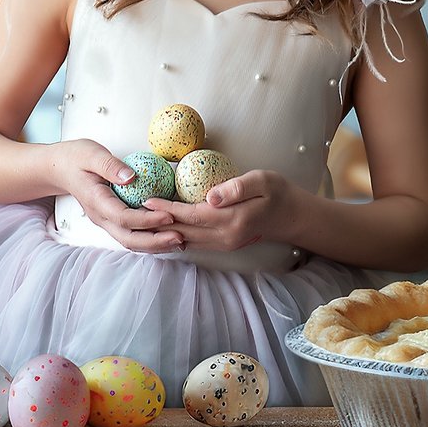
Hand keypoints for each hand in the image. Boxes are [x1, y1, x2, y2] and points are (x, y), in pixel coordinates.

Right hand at [50, 138, 181, 253]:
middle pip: (128, 239)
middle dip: (155, 242)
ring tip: (180, 241)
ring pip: (131, 242)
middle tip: (181, 237)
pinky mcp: (112, 221)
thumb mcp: (91, 153)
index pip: (123, 217)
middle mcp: (101, 217)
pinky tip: (168, 234)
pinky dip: (150, 238)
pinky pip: (131, 234)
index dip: (147, 220)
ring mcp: (106, 222)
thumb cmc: (76, 158)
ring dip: (155, 245)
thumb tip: (131, 176)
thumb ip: (110, 165)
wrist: (60, 168)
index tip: (169, 215)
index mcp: (96, 201)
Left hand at [145, 168, 297, 253]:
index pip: (191, 215)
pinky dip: (176, 235)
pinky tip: (163, 228)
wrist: (293, 216)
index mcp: (232, 219)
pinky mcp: (223, 245)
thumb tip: (211, 196)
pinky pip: (194, 243)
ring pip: (186, 240)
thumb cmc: (278, 192)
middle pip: (183, 231)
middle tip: (134, 211)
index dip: (167, 208)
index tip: (147, 200)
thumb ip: (236, 188)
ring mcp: (224, 244)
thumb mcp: (262, 181)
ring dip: (164, 232)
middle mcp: (225, 237)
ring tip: (142, 221)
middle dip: (158, 223)